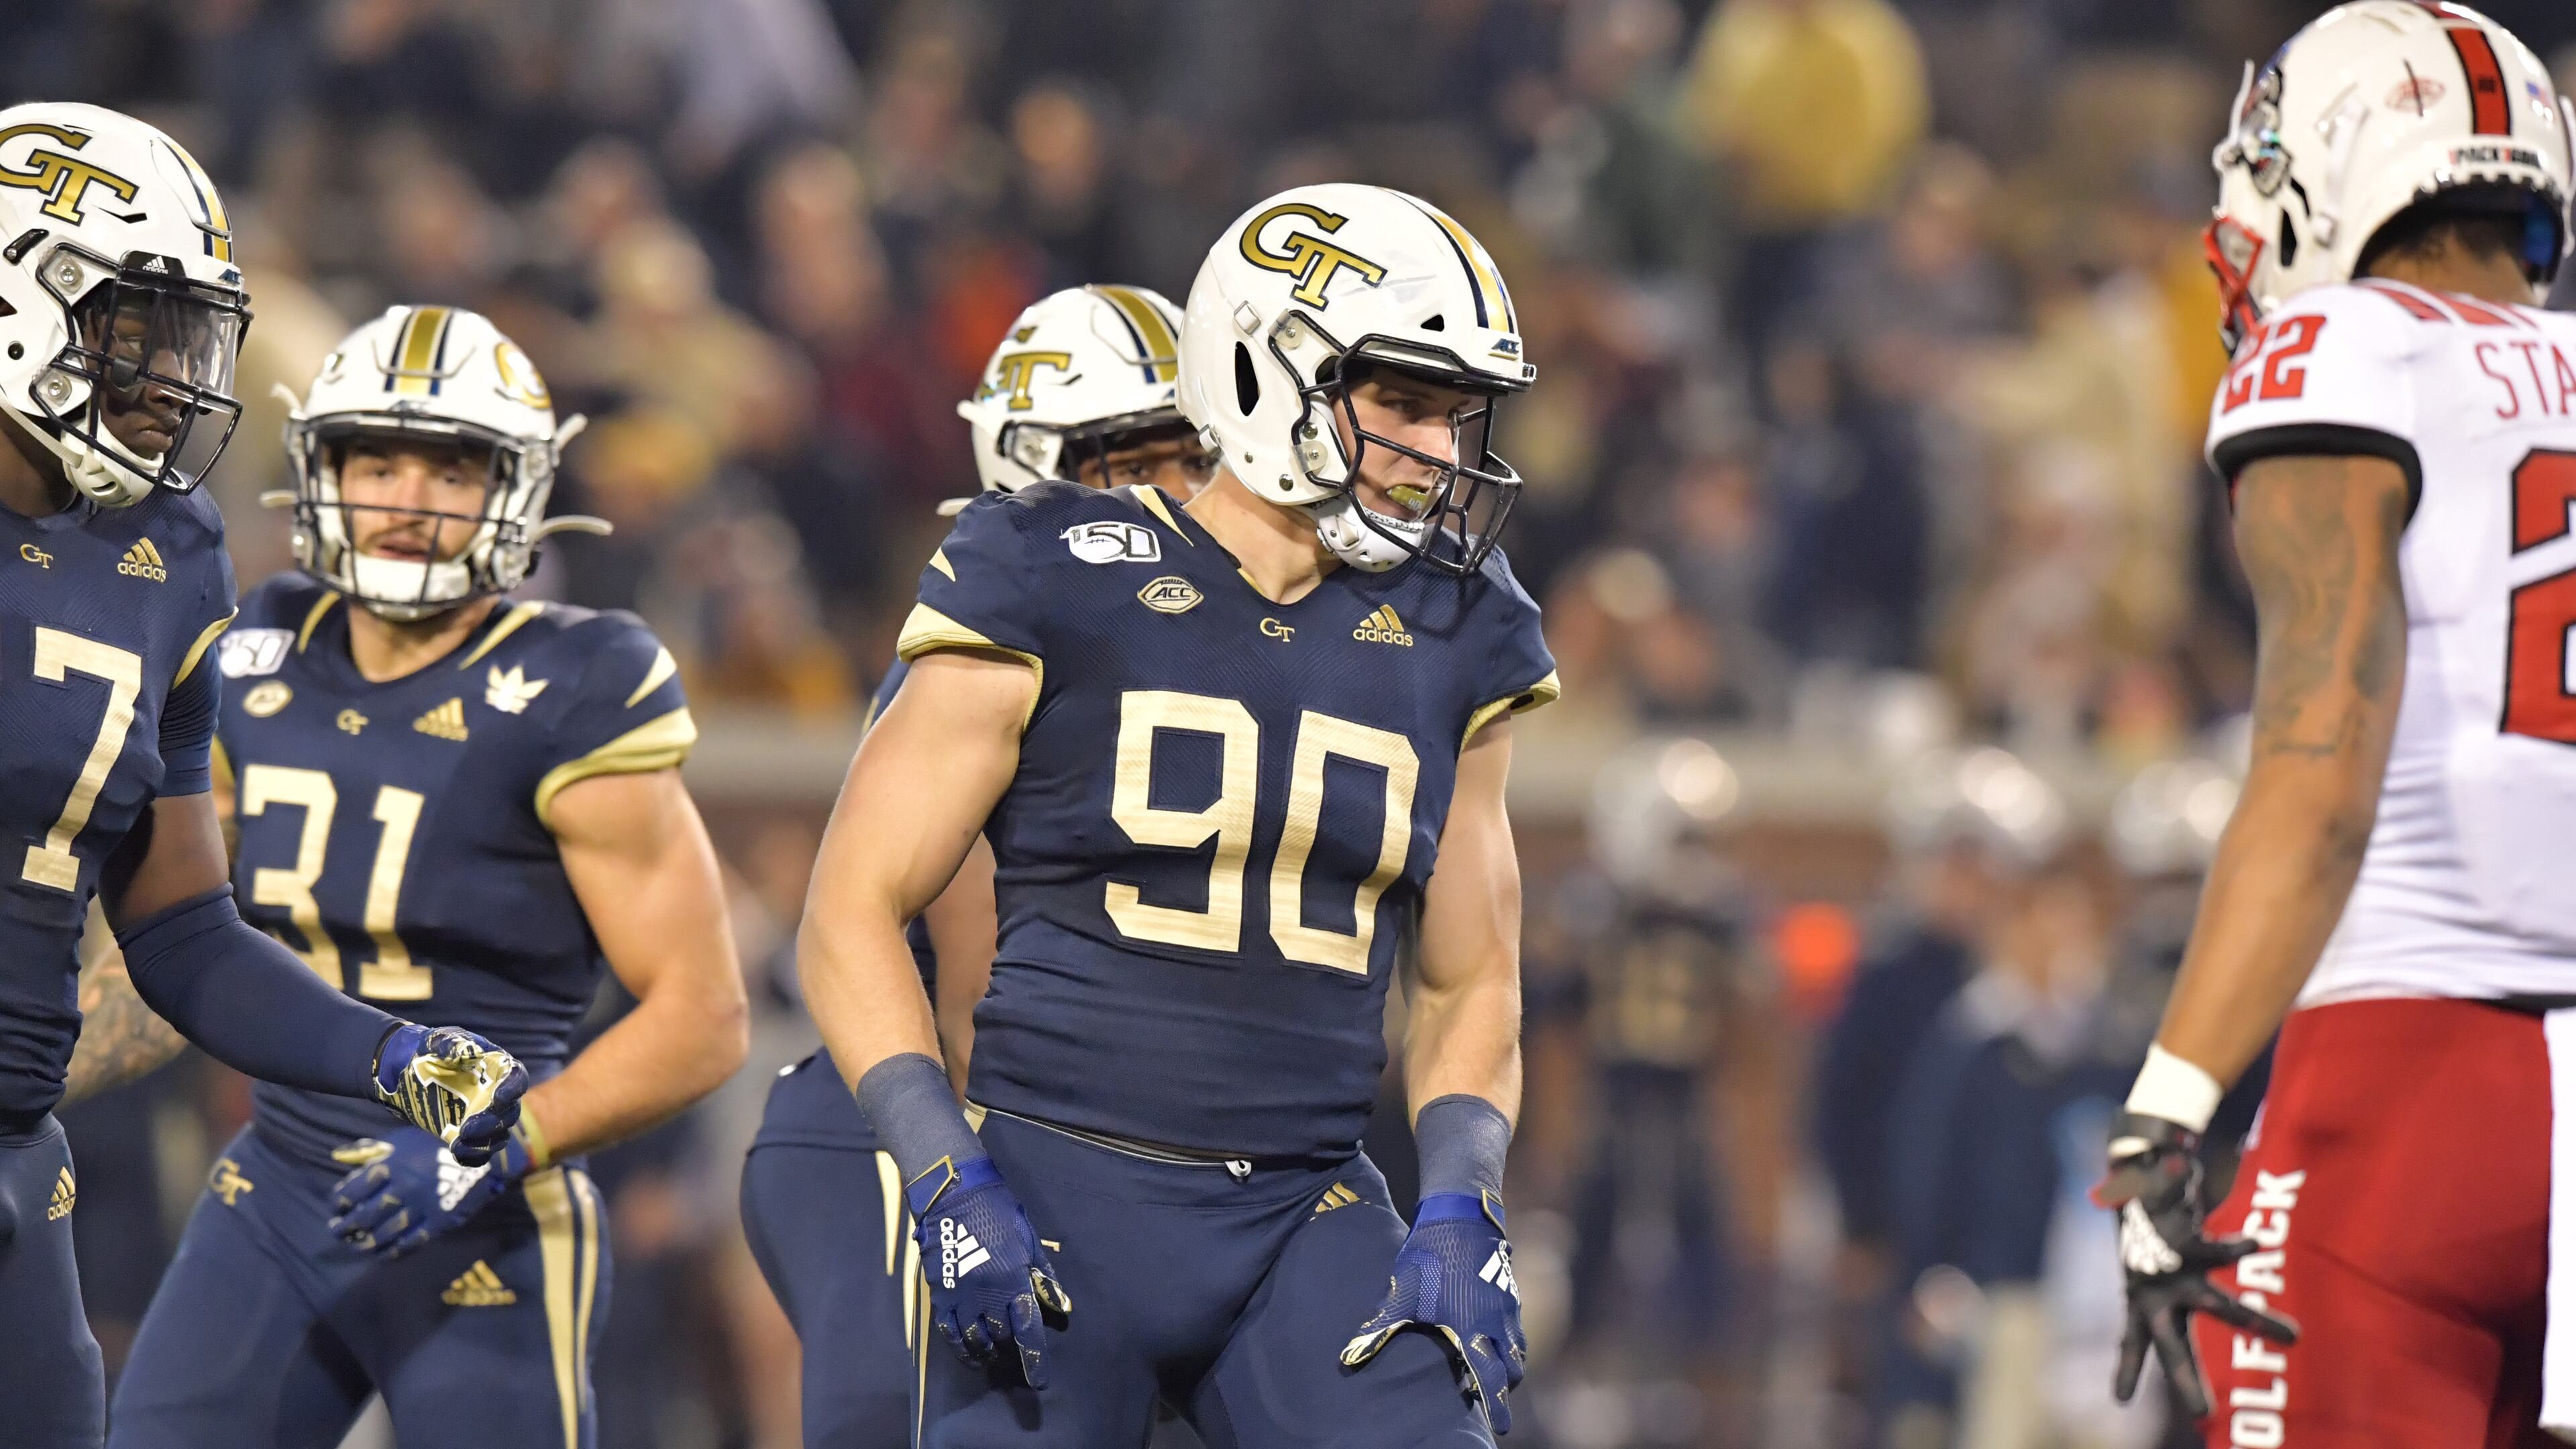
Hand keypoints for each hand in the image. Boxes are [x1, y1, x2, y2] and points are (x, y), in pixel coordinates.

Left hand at [326, 1128, 531, 1257]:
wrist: (478, 1154)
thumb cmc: (433, 1144)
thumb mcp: (400, 1139)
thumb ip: (369, 1149)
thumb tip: (337, 1156)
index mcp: (389, 1166)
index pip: (352, 1191)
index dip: (339, 1203)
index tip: (336, 1208)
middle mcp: (401, 1189)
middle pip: (364, 1216)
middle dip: (346, 1227)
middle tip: (338, 1231)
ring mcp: (421, 1208)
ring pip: (385, 1233)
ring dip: (366, 1242)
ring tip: (357, 1244)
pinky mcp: (438, 1222)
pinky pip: (411, 1242)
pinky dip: (394, 1251)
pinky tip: (383, 1253)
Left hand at [371, 1024, 527, 1164]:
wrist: (409, 1071)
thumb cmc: (430, 1051)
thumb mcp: (438, 1040)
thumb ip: (451, 1044)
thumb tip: (464, 1052)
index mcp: (496, 1068)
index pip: (516, 1078)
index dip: (513, 1088)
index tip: (499, 1097)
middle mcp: (496, 1094)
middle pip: (509, 1112)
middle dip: (492, 1122)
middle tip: (467, 1128)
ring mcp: (483, 1115)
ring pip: (498, 1135)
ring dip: (483, 1142)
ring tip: (458, 1143)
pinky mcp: (468, 1132)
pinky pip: (480, 1151)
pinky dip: (473, 1156)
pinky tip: (456, 1152)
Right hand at [906, 1155, 1071, 1385]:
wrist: (953, 1194)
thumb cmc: (998, 1212)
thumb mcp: (1029, 1240)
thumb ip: (1044, 1277)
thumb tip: (1062, 1306)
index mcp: (1013, 1280)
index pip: (1027, 1330)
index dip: (1035, 1359)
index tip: (1040, 1381)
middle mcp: (987, 1294)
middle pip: (1001, 1336)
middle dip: (1010, 1348)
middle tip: (1015, 1350)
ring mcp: (960, 1296)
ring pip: (974, 1339)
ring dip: (986, 1351)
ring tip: (993, 1354)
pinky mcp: (940, 1294)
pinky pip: (949, 1332)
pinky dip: (960, 1347)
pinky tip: (969, 1352)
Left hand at [1342, 1191, 1526, 1433]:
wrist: (1459, 1215)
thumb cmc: (1429, 1257)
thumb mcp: (1401, 1295)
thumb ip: (1379, 1329)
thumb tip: (1348, 1357)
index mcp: (1472, 1331)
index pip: (1491, 1379)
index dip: (1497, 1404)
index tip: (1500, 1427)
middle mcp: (1496, 1323)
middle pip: (1513, 1367)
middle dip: (1507, 1386)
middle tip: (1496, 1397)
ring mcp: (1507, 1305)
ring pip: (1519, 1346)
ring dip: (1511, 1361)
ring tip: (1498, 1369)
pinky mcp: (1509, 1288)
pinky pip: (1516, 1323)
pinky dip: (1511, 1337)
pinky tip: (1495, 1332)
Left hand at [2094, 1112, 2298, 1415]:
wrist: (2136, 1174)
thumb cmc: (2149, 1228)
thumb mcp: (2156, 1266)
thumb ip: (2183, 1294)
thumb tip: (2216, 1309)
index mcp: (2143, 1301)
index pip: (2133, 1344)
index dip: (2126, 1370)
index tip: (2119, 1400)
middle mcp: (2155, 1293)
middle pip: (2174, 1346)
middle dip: (2188, 1380)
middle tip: (2202, 1413)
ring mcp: (2169, 1270)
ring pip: (2216, 1304)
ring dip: (2253, 1322)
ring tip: (2294, 1338)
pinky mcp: (2186, 1241)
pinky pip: (2219, 1252)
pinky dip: (2238, 1249)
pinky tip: (2254, 1245)